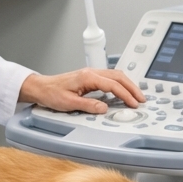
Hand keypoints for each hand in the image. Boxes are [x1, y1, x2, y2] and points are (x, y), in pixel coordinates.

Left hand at [19, 69, 144, 113]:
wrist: (41, 87)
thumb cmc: (51, 94)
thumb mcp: (69, 103)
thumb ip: (88, 106)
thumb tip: (105, 109)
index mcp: (88, 77)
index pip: (113, 85)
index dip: (126, 95)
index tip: (134, 104)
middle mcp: (91, 72)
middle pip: (118, 77)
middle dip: (132, 87)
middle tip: (141, 99)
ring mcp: (91, 73)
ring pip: (115, 76)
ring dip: (127, 85)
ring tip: (136, 96)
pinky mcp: (89, 77)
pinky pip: (109, 78)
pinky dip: (120, 84)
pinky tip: (122, 92)